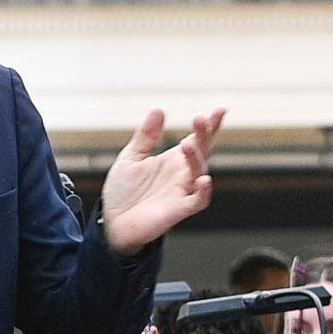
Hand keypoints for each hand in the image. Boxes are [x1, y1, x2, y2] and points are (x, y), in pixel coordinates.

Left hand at [101, 109, 225, 254]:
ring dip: (196, 158)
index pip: (197, 140)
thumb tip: (159, 109)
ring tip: (187, 145)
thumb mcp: (130, 158)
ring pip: (199, 172)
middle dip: (206, 135)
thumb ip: (145, 136)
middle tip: (201, 119)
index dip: (210, 126)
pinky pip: (198, 200)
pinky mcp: (178, 210)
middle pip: (202, 151)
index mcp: (173, 160)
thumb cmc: (124, 193)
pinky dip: (204, 191)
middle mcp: (181, 174)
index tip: (220, 110)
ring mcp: (182, 191)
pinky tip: (204, 179)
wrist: (112, 223)